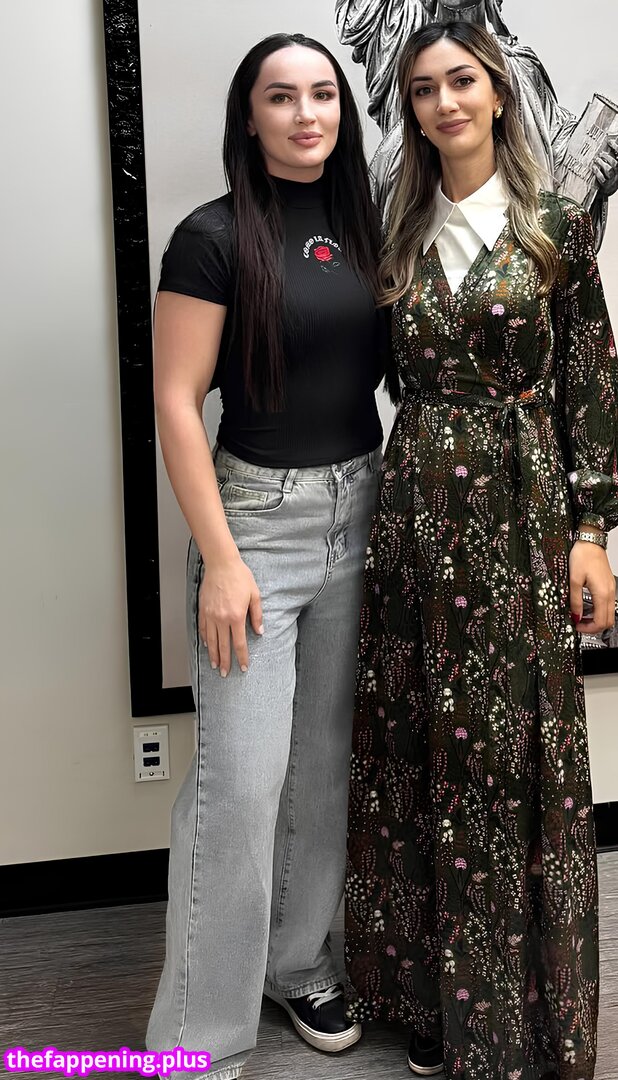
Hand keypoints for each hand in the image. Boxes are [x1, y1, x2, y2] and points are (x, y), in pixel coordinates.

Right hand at [198, 554, 262, 676]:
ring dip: (213, 654)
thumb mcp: (255, 595)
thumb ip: (257, 615)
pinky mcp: (203, 610)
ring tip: (215, 665)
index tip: (243, 666)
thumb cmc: (239, 576)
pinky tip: (208, 645)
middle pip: (223, 646)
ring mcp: (210, 615)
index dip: (241, 657)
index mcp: (236, 616)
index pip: (239, 643)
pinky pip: (204, 629)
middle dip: (225, 662)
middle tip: (225, 673)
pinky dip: (206, 639)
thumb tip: (259, 631)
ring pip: (211, 640)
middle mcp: (222, 618)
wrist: (221, 564)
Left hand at [569, 539, 614, 634]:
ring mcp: (611, 589)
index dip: (589, 629)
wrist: (590, 542)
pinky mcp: (609, 585)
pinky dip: (599, 610)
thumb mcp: (574, 580)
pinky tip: (587, 607)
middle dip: (594, 627)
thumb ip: (575, 600)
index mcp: (602, 593)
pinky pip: (608, 604)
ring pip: (609, 613)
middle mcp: (610, 592)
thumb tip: (575, 615)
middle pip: (608, 621)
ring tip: (582, 616)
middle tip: (580, 625)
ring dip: (597, 619)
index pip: (600, 621)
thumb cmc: (583, 556)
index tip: (577, 626)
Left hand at [592, 137, 617, 197]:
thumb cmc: (611, 174)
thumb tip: (612, 142)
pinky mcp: (606, 185)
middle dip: (607, 157)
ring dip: (602, 163)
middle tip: (601, 154)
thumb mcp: (614, 165)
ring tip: (597, 160)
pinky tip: (594, 167)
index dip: (616, 147)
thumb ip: (612, 155)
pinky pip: (602, 178)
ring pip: (609, 170)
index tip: (610, 142)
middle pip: (615, 163)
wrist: (609, 190)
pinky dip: (598, 172)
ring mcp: (612, 179)